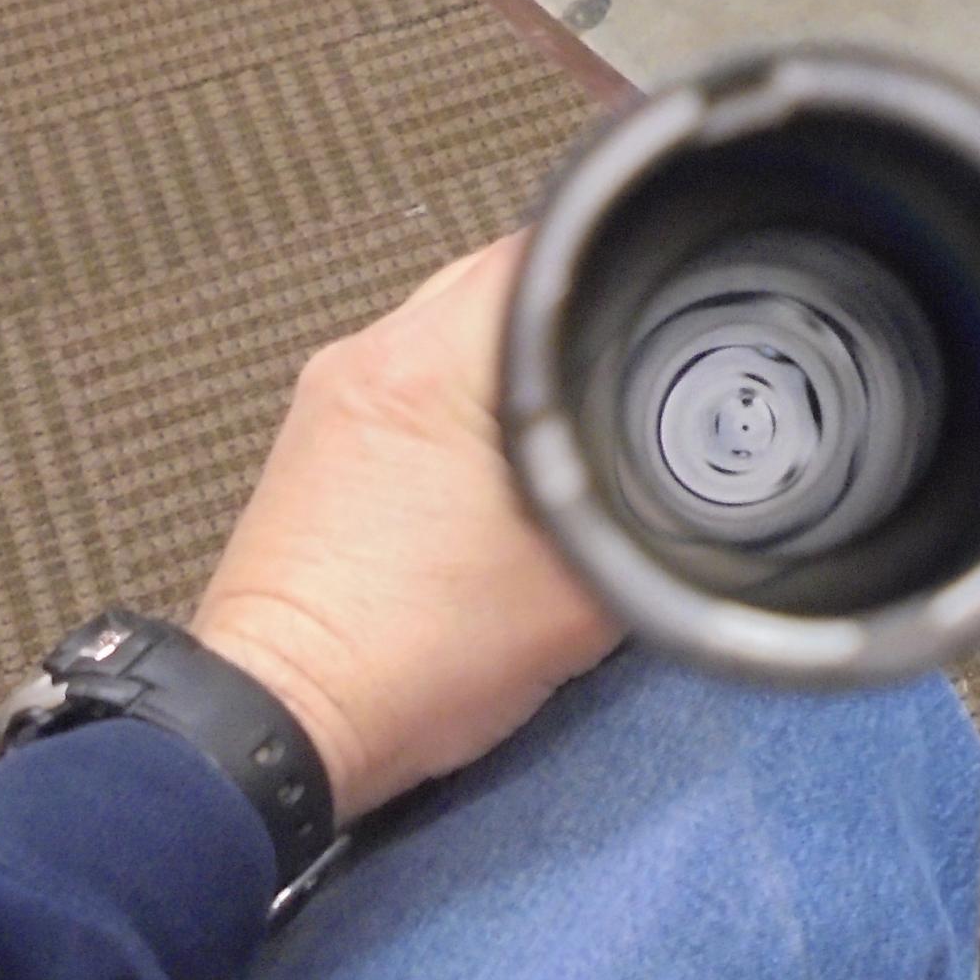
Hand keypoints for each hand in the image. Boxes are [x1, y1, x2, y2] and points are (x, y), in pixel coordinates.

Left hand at [194, 235, 617, 823]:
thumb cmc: (403, 662)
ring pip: (450, 333)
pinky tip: (498, 465)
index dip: (621, 269)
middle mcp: (368, 358)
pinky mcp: (314, 441)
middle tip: (626, 374)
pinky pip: (408, 382)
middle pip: (497, 283)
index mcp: (430, 363)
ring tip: (564, 426)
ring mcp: (330, 397)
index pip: (546, 252)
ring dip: (511, 365)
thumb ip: (658, 520)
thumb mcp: (583, 595)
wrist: (277, 727)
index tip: (659, 304)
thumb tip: (701, 485)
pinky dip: (462, 404)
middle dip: (570, 321)